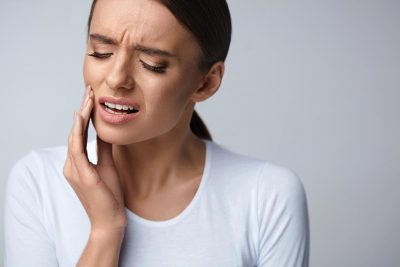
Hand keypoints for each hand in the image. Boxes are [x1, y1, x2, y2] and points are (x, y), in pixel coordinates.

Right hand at [63, 85, 126, 232]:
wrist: (110, 220)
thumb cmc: (109, 195)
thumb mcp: (108, 165)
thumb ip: (104, 149)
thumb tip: (107, 131)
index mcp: (77, 163)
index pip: (80, 134)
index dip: (85, 115)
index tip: (92, 98)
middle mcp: (71, 165)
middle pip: (75, 132)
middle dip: (83, 110)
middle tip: (89, 90)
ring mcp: (74, 170)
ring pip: (74, 137)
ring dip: (81, 116)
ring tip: (88, 98)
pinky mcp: (82, 176)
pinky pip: (77, 150)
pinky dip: (78, 133)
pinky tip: (80, 119)